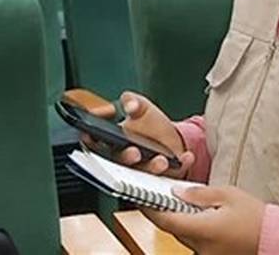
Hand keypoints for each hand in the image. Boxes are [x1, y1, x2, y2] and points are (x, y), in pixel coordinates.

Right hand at [80, 91, 194, 178]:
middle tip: (134, 152)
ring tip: (162, 160)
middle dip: (127, 158)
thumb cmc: (151, 122)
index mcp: (115, 143)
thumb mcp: (141, 106)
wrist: (173, 137)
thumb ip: (132, 101)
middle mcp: (127, 160)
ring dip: (153, 167)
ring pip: (144, 174)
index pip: (98, 146)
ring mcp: (144, 171)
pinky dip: (179, 165)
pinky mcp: (164, 177)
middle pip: (120, 163)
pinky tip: (186, 157)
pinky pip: (171, 174)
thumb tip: (130, 105)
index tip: (92, 139)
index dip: (92, 144)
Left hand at [143, 185, 265, 254]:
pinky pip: (196, 242)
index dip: (150, 209)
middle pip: (173, 229)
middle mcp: (202, 247)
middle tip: (166, 194)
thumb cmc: (256, 217)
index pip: (166, 221)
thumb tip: (176, 192)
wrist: (277, 239)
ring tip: (189, 203)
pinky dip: (194, 229)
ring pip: (184, 236)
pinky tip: (202, 217)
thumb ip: (199, 193)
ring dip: (182, 221)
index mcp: (204, 230)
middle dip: (168, 212)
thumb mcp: (227, 195)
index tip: (142, 198)